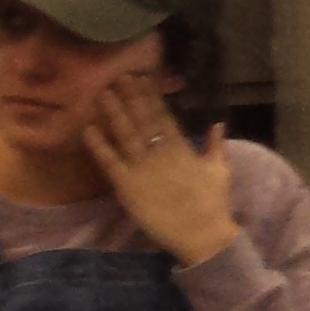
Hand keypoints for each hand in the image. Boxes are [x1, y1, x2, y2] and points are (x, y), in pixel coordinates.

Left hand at [84, 80, 238, 266]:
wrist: (201, 234)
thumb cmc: (212, 203)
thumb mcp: (220, 170)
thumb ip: (216, 146)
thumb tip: (218, 123)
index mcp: (183, 148)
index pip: (163, 116)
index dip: (151, 96)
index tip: (142, 77)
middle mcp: (160, 153)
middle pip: (142, 120)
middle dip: (130, 97)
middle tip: (118, 76)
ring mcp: (142, 169)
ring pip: (125, 136)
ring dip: (113, 113)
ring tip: (103, 93)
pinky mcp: (127, 187)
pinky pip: (110, 163)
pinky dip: (99, 146)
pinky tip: (89, 129)